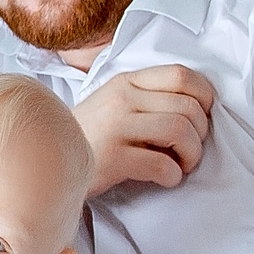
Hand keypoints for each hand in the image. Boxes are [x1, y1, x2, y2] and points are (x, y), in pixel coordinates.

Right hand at [72, 65, 215, 196]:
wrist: (49, 163)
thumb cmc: (90, 137)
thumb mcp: (115, 104)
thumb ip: (148, 97)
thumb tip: (197, 107)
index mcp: (126, 82)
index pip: (181, 74)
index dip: (203, 96)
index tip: (201, 117)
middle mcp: (121, 99)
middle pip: (187, 107)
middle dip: (201, 134)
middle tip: (190, 150)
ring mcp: (116, 127)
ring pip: (180, 131)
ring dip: (192, 154)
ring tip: (182, 165)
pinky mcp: (113, 158)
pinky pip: (161, 164)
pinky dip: (173, 176)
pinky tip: (165, 179)